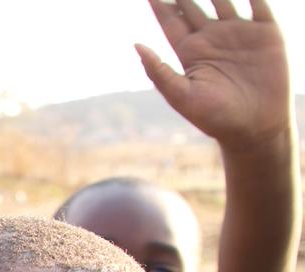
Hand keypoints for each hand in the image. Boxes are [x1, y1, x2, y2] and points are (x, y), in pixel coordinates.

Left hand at [137, 0, 290, 148]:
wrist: (256, 128)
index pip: (171, 20)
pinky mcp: (266, 33)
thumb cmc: (216, 118)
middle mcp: (212, 38)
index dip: (160, 3)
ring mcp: (239, 33)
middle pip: (193, 4)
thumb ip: (159, 72)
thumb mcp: (183, 96)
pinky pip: (258, 2)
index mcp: (190, 52)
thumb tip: (135, 45)